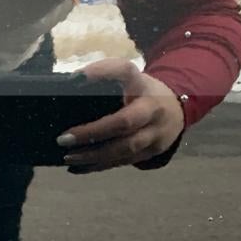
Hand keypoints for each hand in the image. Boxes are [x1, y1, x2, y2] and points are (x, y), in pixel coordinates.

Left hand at [57, 58, 185, 172]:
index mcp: (143, 84)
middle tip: (63, 139)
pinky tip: (77, 168)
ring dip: (93, 155)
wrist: (177, 110)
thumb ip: (106, 76)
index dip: (103, 72)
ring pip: (123, 149)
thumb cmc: (142, 92)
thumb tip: (73, 82)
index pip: (124, 72)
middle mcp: (152, 109)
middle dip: (92, 133)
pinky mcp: (151, 153)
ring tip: (68, 157)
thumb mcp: (130, 78)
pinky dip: (98, 166)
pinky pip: (122, 162)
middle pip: (123, 123)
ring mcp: (155, 134)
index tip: (78, 78)